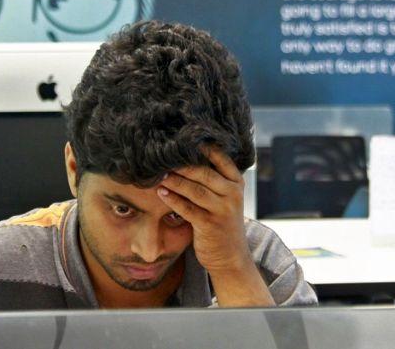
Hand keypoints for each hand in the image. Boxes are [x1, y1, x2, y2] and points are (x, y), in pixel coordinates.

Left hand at [157, 145, 248, 274]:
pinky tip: (161, 192)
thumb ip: (212, 178)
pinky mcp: (210, 225)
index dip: (202, 147)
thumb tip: (183, 155)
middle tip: (162, 156)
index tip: (181, 138)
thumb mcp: (224, 197)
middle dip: (182, 164)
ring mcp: (223, 210)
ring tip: (158, 173)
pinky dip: (173, 199)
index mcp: (236, 182)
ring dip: (174, 180)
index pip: (220, 158)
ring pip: (195, 190)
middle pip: (204, 173)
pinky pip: (188, 208)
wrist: (231, 256)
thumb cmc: (221, 220)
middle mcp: (232, 194)